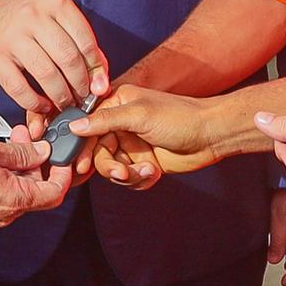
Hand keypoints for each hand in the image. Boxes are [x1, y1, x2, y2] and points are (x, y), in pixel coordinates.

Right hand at [0, 0, 107, 117]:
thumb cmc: (30, 21)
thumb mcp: (59, 21)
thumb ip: (82, 45)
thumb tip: (100, 81)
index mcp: (56, 4)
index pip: (85, 41)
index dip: (95, 68)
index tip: (98, 85)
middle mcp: (34, 17)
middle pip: (68, 58)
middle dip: (80, 84)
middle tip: (83, 97)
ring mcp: (13, 37)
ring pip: (46, 74)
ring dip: (61, 95)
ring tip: (65, 103)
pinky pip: (19, 88)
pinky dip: (35, 102)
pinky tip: (43, 105)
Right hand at [0, 126, 72, 229]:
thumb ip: (22, 152)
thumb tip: (42, 152)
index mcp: (15, 199)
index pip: (56, 192)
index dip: (64, 173)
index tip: (61, 157)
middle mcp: (7, 214)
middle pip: (37, 190)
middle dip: (37, 162)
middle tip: (26, 138)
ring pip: (18, 192)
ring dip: (18, 168)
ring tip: (5, 144)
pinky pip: (1, 197)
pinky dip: (4, 178)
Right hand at [79, 82, 235, 188]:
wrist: (211, 135)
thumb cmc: (179, 117)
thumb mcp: (139, 115)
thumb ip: (105, 121)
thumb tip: (74, 126)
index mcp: (117, 105)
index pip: (87, 127)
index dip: (82, 147)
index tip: (80, 164)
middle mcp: (121, 125)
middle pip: (98, 153)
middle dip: (109, 166)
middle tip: (121, 173)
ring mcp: (132, 145)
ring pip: (112, 169)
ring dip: (127, 175)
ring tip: (146, 171)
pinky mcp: (143, 162)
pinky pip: (129, 178)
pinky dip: (140, 180)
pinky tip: (155, 173)